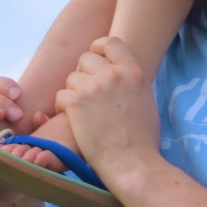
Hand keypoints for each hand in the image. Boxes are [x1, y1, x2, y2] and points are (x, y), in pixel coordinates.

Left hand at [56, 38, 160, 188]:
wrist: (132, 163)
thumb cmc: (142, 141)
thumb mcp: (145, 101)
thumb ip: (132, 83)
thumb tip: (123, 75)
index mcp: (133, 72)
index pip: (110, 42)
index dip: (98, 49)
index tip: (95, 60)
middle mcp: (113, 75)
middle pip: (85, 58)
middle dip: (83, 74)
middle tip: (86, 94)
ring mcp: (93, 87)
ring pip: (71, 78)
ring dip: (73, 93)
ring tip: (83, 113)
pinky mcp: (76, 102)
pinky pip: (61, 95)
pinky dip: (64, 108)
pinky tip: (74, 121)